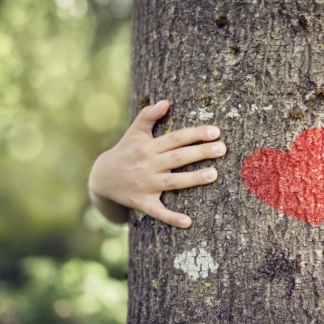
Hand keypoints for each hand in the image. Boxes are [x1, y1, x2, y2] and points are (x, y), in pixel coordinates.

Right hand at [88, 100, 226, 227]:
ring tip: (214, 174)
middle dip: (200, 152)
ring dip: (193, 179)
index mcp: (148, 147)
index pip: (175, 138)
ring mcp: (145, 185)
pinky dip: (172, 217)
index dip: (195, 134)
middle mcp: (148, 165)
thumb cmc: (125, 152)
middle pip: (178, 158)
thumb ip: (148, 116)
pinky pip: (158, 211)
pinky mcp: (142, 202)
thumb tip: (166, 101)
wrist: (101, 179)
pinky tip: (188, 222)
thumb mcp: (134, 132)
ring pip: (172, 182)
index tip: (215, 131)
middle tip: (222, 149)